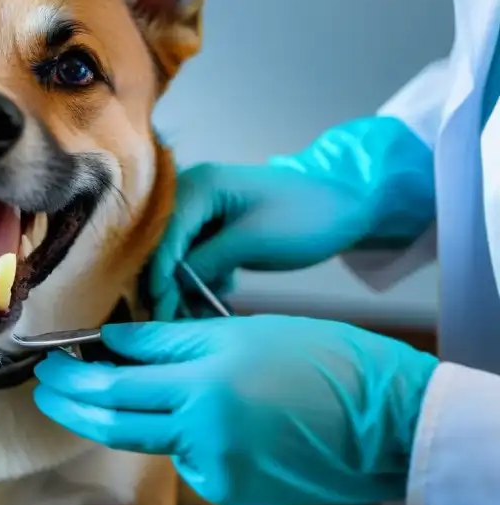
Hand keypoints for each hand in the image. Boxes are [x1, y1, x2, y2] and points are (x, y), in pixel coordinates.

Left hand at [33, 317, 438, 504]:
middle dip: (72, 404)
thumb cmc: (321, 359)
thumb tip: (112, 341)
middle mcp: (204, 438)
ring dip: (115, 416)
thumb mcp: (237, 332)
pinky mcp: (233, 491)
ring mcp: (218, 472)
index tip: (49, 361)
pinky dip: (169, 432)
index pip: (111, 386)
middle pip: (113, 425)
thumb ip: (166, 342)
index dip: (72, 375)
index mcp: (204, 389)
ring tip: (98, 387)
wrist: (388, 420)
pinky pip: (183, 457)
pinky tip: (179, 410)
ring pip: (146, 441)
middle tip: (47, 385)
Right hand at [150, 162, 372, 319]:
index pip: (163, 232)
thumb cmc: (303, 217)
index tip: (159, 306)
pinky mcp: (217, 229)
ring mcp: (205, 212)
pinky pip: (198, 258)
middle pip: (165, 244)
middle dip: (170, 282)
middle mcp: (193, 194)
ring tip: (202, 312)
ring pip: (180, 255)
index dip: (159, 271)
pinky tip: (221, 295)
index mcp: (199, 185)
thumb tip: (169, 284)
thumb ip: (205, 260)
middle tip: (176, 318)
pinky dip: (205, 279)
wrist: (346, 208)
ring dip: (188, 285)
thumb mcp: (251, 241)